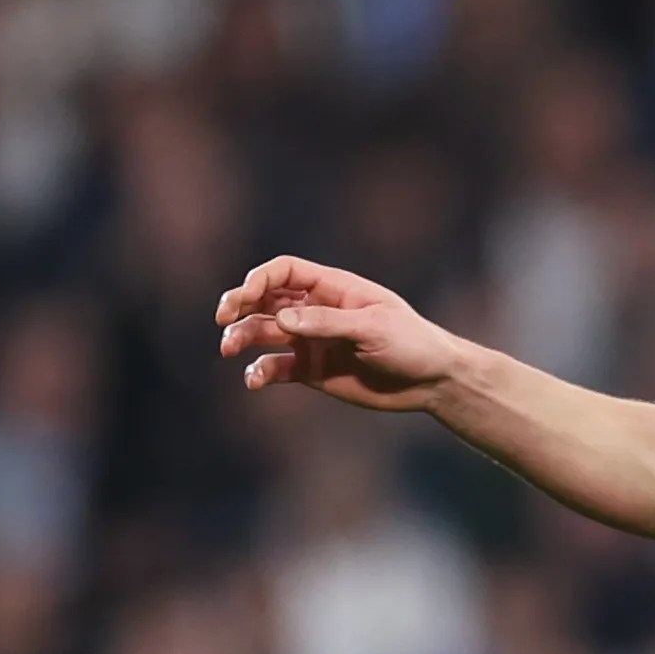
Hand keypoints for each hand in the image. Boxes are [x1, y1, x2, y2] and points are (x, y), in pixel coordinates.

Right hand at [214, 257, 466, 409]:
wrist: (431, 381)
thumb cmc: (411, 343)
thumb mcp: (373, 328)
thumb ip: (327, 323)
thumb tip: (281, 318)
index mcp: (332, 288)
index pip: (283, 272)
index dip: (258, 279)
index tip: (244, 297)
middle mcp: (315, 311)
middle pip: (263, 299)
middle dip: (238, 305)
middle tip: (223, 319)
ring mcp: (310, 340)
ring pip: (262, 332)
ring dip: (241, 337)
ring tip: (230, 348)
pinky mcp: (310, 371)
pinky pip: (274, 368)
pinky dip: (259, 372)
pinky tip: (254, 380)